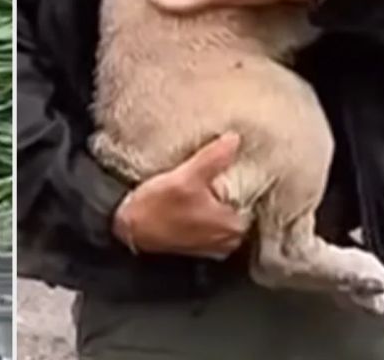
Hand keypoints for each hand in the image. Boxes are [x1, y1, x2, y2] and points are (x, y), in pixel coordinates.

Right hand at [111, 133, 248, 259]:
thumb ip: (213, 159)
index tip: (241, 163)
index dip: (248, 177)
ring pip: (226, 213)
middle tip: (224, 168)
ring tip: (210, 180)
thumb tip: (234, 140)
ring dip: (220, 199)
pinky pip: (213, 222)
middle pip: (241, 205)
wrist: (128, 229)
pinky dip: (208, 210)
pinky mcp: (199, 243)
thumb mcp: (185, 177)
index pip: (255, 196)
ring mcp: (214, 244)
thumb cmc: (155, 209)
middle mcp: (228, 239)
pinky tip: (198, 197)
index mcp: (234, 225)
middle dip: (234, 188)